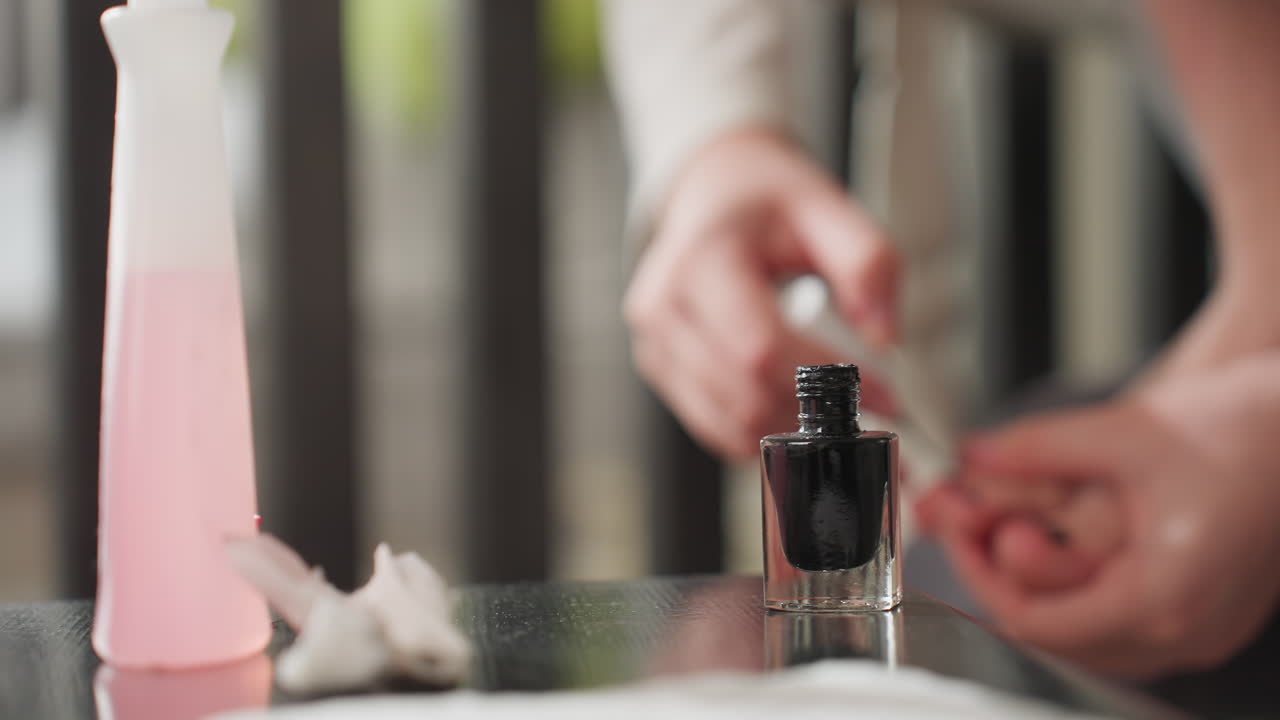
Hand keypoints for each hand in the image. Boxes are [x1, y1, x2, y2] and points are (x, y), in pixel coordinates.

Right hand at [625, 127, 896, 459]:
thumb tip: (882, 338)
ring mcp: (654, 341)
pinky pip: (714, 426)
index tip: (881, 390)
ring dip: (791, 422)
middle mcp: (664, 305)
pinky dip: (762, 427)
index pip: (760, 348)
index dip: (826, 380)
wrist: (712, 190)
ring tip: (825, 391)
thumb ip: (867, 263)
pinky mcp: (659, 367)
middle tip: (861, 396)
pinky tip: (790, 399)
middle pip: (745, 395)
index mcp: (702, 258)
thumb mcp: (827, 208)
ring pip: (730, 422)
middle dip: (814, 408)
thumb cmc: (765, 201)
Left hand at [920, 352, 1279, 676]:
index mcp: (1161, 597)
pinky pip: (1123, 631)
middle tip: (970, 525)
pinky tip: (1057, 549)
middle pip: (1058, 637)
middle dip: (1004, 578)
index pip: (1035, 621)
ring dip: (1041, 590)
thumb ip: (1035, 449)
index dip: (980, 573)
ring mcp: (1201, 633)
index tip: (955, 529)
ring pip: (1089, 641)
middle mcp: (1184, 632)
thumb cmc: (1243, 429)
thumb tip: (970, 456)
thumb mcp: (1124, 431)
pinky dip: (1080, 595)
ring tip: (1005, 531)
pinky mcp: (1209, 618)